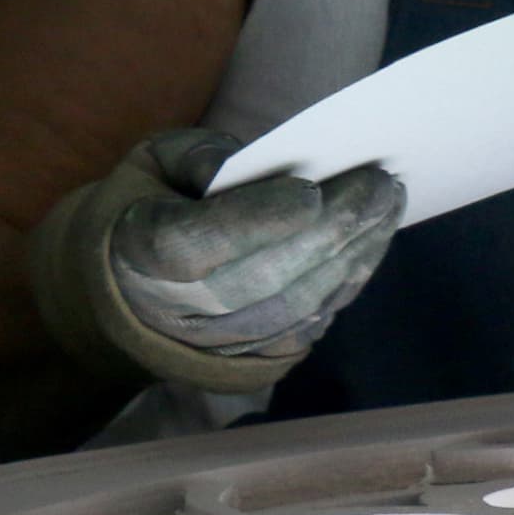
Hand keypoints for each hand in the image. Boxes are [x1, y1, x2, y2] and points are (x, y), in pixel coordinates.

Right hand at [26, 128, 403, 392]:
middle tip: (381, 185)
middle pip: (264, 276)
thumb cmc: (147, 206)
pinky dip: (350, 279)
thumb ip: (198, 156)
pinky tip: (375, 239)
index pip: (198, 244)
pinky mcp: (256, 359)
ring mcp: (220, 343)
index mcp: (141, 253)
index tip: (310, 191)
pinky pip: (313, 320)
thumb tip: (255, 163)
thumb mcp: (152, 162)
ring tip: (390, 205)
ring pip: (298, 303)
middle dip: (331, 229)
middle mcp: (180, 309)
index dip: (257, 221)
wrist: (123, 291)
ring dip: (354, 253)